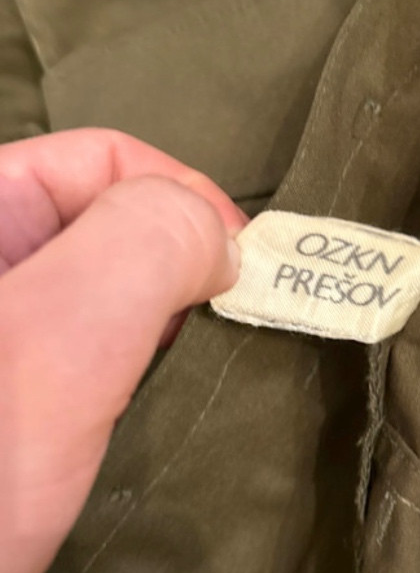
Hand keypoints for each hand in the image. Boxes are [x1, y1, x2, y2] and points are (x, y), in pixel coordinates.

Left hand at [0, 128, 246, 572]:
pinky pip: (90, 362)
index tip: (243, 278)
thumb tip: (219, 238)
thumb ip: (143, 248)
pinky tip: (165, 413)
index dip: (186, 198)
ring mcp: (1, 345)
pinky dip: (143, 375)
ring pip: (104, 294)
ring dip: (169, 326)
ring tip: (207, 377)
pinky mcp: (13, 409)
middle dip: (184, 265)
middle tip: (234, 333)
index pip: (102, 159)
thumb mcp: (48, 343)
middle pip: (105, 222)